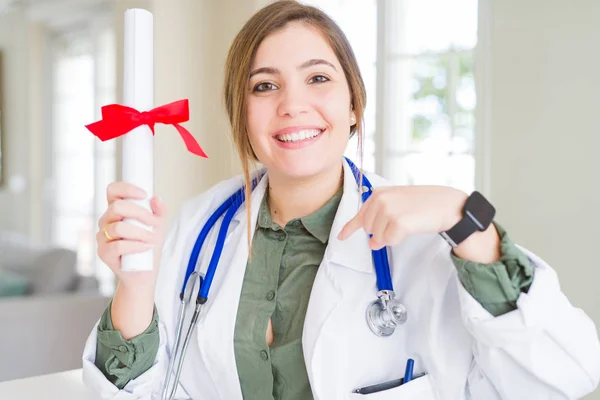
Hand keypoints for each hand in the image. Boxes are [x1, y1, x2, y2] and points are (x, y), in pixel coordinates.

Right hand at [96, 182, 166, 291]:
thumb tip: (156, 199)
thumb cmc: (148, 246)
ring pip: (118, 227)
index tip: (144, 195)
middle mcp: (106, 221)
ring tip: (151, 239)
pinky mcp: (104, 253)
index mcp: (117, 211)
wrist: (145, 272)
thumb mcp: (158, 226)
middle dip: (140, 213)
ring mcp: (103, 237)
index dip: (126, 188)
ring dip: (140, 232)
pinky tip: (145, 247)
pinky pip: (118, 245)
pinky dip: (136, 246)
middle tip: (153, 223)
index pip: (113, 190)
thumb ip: (159, 211)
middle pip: (117, 207)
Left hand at [338, 186, 466, 249]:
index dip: (350, 228)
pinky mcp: (397, 222)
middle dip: (382, 233)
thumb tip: (372, 243)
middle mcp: (380, 199)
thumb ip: (381, 221)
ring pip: (378, 237)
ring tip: (408, 223)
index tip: (342, 237)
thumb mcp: (398, 206)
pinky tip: (410, 229)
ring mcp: (388, 210)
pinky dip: (398, 240)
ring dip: (391, 236)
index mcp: (378, 194)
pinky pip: (389, 241)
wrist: (446, 204)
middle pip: (369, 230)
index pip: (360, 215)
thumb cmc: (424, 204)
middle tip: (401, 223)